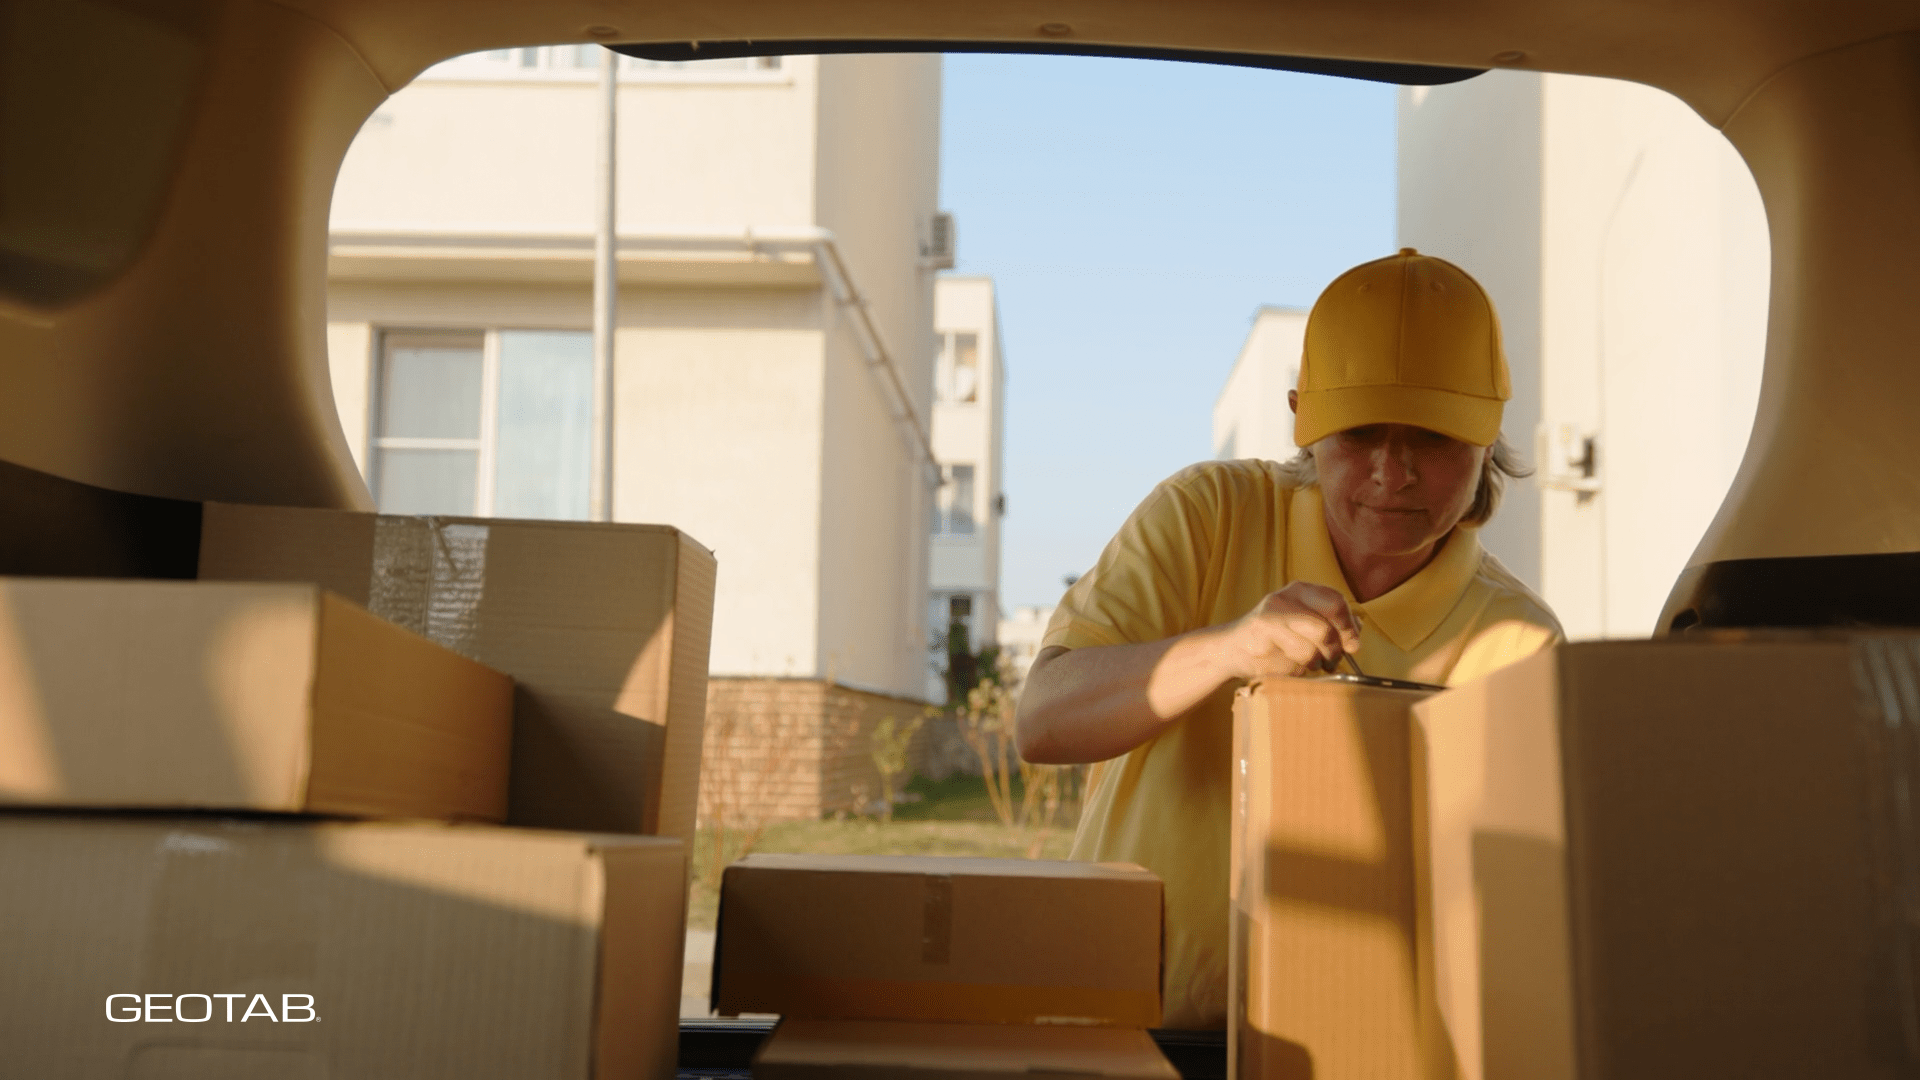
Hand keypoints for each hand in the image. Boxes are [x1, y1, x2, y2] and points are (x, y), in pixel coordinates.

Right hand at [1217, 582, 1362, 681]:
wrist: (1233, 650)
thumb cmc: (1275, 641)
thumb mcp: (1305, 626)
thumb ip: (1332, 625)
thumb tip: (1356, 630)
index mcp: (1301, 591)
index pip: (1336, 603)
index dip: (1348, 627)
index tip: (1352, 644)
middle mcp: (1287, 596)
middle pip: (1327, 625)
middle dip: (1334, 648)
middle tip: (1331, 660)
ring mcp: (1273, 612)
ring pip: (1313, 645)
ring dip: (1315, 662)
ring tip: (1307, 663)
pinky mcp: (1263, 630)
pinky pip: (1296, 656)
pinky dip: (1298, 667)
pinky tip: (1286, 663)